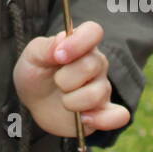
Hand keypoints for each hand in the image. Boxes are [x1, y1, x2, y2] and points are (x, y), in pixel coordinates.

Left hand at [12, 20, 130, 138]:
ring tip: (63, 100)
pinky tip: (84, 118)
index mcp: (81, 44)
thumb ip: (46, 46)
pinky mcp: (104, 112)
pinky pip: (120, 116)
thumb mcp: (33, 56)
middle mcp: (97, 64)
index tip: (59, 56)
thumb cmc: (36, 72)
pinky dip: (102, 120)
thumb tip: (63, 39)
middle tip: (56, 82)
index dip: (78, 42)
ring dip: (72, 101)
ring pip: (97, 94)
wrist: (34, 102)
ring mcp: (102, 88)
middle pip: (92, 65)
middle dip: (65, 78)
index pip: (93, 31)